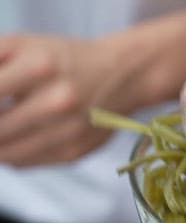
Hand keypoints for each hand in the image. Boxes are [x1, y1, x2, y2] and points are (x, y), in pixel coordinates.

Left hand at [0, 34, 121, 165]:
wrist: (123, 76)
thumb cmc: (64, 59)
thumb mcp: (20, 46)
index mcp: (40, 67)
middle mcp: (57, 102)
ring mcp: (67, 132)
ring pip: (3, 153)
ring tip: (2, 128)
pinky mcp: (73, 153)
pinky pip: (25, 162)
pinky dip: (11, 153)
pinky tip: (15, 137)